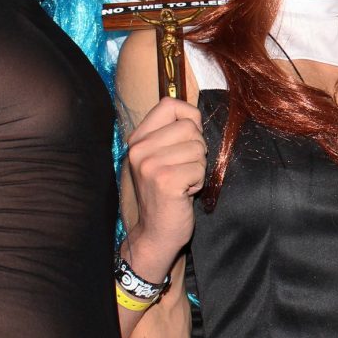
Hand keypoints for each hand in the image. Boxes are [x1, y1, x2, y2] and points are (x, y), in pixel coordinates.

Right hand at [125, 97, 205, 261]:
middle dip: (197, 149)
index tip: (189, 139)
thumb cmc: (166, 193)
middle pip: (189, 127)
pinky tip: (184, 193)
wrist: (155, 233)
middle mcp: (139, 149)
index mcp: (137, 139)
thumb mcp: (162, 157)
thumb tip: (194, 114)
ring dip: (198, 167)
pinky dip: (199, 182)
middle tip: (184, 169)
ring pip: (198, 148)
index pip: (169, 104)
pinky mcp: (165, 180)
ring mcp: (150, 164)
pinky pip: (200, 168)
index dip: (189, 117)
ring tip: (183, 182)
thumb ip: (173, 134)